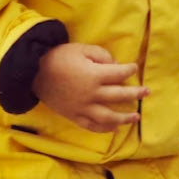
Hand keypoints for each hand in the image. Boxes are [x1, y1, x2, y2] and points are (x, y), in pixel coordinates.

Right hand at [33, 43, 149, 132]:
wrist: (32, 72)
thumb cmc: (57, 57)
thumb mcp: (80, 49)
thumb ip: (101, 55)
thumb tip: (114, 64)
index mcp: (95, 76)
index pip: (119, 74)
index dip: (129, 70)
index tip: (134, 68)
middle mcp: (93, 94)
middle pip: (120, 95)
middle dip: (136, 93)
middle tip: (146, 92)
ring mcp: (84, 108)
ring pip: (110, 117)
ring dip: (125, 118)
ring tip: (136, 117)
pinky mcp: (74, 116)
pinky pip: (92, 126)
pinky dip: (104, 129)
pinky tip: (114, 128)